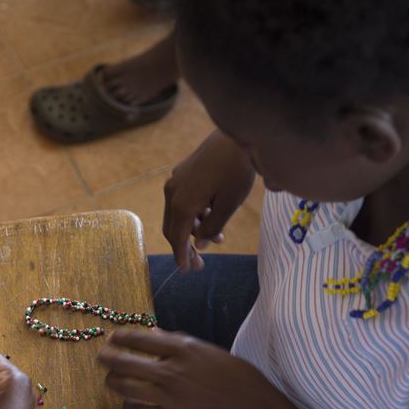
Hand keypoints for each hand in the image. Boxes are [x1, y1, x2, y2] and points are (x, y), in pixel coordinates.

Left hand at [97, 329, 286, 408]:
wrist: (252, 408)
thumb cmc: (235, 375)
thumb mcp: (207, 350)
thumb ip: (176, 343)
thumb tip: (151, 333)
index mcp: (182, 349)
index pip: (138, 339)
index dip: (119, 338)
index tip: (112, 338)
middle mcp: (171, 371)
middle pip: (124, 362)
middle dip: (107, 358)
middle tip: (101, 357)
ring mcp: (169, 397)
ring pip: (125, 387)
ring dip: (113, 381)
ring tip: (111, 379)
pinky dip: (129, 405)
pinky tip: (130, 402)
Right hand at [163, 131, 256, 271]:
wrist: (234, 136)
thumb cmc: (236, 171)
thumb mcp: (228, 205)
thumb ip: (212, 228)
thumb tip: (201, 244)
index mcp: (183, 204)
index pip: (178, 238)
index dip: (182, 257)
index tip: (187, 271)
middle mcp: (172, 193)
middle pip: (173, 229)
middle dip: (185, 247)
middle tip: (200, 263)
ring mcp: (175, 182)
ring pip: (177, 215)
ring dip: (192, 230)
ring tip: (217, 238)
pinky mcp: (181, 174)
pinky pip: (180, 202)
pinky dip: (192, 215)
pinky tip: (210, 216)